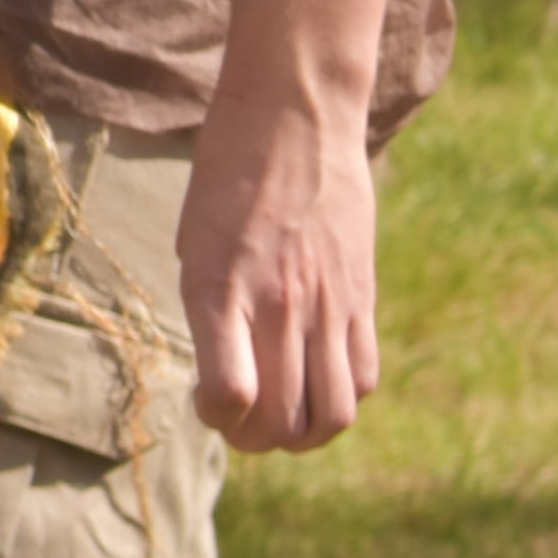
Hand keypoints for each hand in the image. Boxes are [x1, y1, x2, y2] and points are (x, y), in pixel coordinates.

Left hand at [176, 87, 380, 454]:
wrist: (294, 117)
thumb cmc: (226, 174)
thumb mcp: (195, 241)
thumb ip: (213, 312)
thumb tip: (228, 381)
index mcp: (218, 289)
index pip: (231, 395)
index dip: (216, 417)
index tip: (205, 398)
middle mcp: (276, 305)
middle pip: (284, 423)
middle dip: (256, 440)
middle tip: (241, 419)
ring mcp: (327, 306)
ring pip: (333, 415)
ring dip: (304, 433)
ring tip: (282, 413)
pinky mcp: (363, 298)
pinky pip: (362, 378)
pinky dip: (340, 397)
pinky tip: (315, 376)